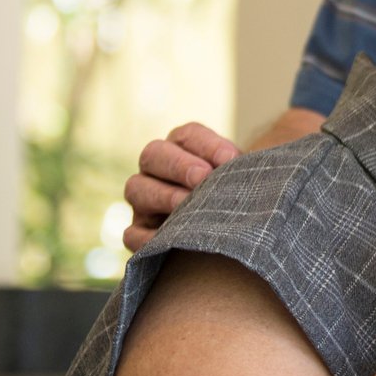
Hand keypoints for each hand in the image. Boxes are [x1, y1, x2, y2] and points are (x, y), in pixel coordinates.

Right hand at [123, 123, 240, 251]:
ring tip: (189, 206)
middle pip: (153, 153)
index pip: (188, 135)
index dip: (207, 144)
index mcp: (184, 148)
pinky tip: (170, 240)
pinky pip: (131, 234)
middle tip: (203, 177)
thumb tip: (244, 169)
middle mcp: (158, 170)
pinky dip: (146, 237)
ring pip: (136, 187)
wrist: (231, 237)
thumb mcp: (244, 180)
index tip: (230, 159)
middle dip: (178, 164)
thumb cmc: (240, 198)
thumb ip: (245, 170)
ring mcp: (144, 201)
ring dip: (163, 196)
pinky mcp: (140, 233)